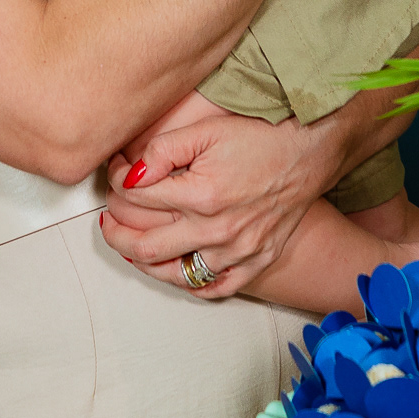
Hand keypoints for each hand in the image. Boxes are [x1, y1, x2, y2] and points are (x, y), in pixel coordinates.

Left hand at [101, 111, 321, 295]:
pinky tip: (176, 268)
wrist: (311, 150)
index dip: (118, 184)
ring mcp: (237, 251)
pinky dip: (189, 283)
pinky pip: (214, 287)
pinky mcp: (255, 261)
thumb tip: (130, 175)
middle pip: (145, 246)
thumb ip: (163, 151)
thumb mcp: (207, 130)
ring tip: (131, 246)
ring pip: (174, 274)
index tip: (117, 174)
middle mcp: (217, 230)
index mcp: (202, 196)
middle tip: (107, 220)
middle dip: (115, 233)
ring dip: (144, 263)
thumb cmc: (262, 137)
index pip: (138, 198)